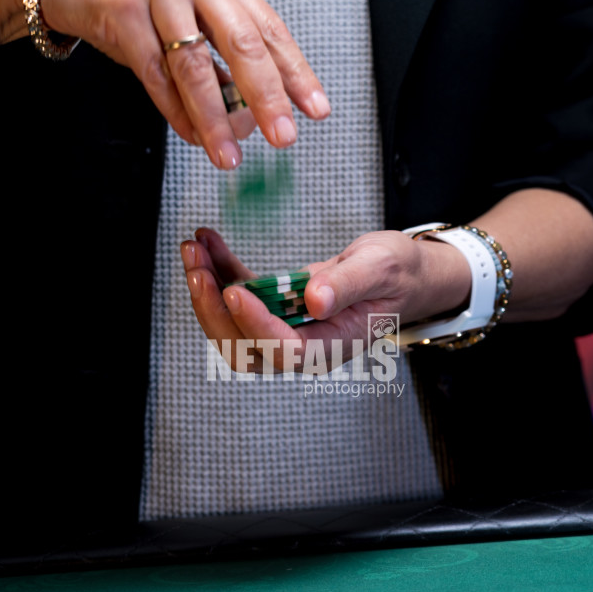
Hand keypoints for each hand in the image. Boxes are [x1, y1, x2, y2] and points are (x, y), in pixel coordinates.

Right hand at [40, 0, 330, 168]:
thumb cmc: (131, 2)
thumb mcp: (184, 17)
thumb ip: (218, 56)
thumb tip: (252, 115)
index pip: (269, 28)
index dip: (295, 72)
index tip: (316, 110)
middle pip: (243, 43)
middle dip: (268, 97)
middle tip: (284, 137)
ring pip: (196, 65)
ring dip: (215, 118)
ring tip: (229, 156)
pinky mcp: (120, 7)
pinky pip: (155, 72)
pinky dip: (175, 110)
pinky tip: (192, 136)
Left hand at [181, 227, 470, 371]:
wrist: (400, 275)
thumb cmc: (397, 274)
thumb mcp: (381, 268)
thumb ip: (349, 284)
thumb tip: (314, 301)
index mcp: (329, 347)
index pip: (282, 350)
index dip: (254, 325)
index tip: (233, 290)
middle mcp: (300, 347)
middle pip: (242, 347)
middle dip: (212, 309)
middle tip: (196, 266)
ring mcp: (283, 330)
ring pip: (229, 326)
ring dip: (206, 289)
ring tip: (193, 248)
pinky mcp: (273, 310)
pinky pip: (236, 298)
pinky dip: (218, 271)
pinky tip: (208, 241)